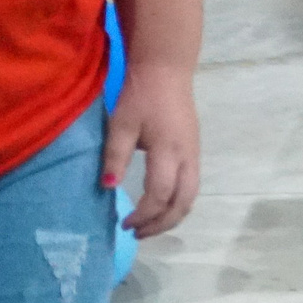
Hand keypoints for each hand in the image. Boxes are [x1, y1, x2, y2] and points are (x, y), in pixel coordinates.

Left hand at [102, 68, 199, 238]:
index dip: (143, 215)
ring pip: (191, 197)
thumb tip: (108, 187)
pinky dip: (177, 203)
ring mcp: (194, 154)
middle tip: (138, 233)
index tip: (124, 223)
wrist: (166, 69)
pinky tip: (160, 205)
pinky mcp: (194, 150)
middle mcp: (187, 157)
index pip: (159, 195)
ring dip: (172, 216)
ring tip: (149, 226)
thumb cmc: (140, 94)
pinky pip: (191, 186)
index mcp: (169, 151)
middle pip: (182, 203)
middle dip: (161, 224)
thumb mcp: (121, 123)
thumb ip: (115, 156)